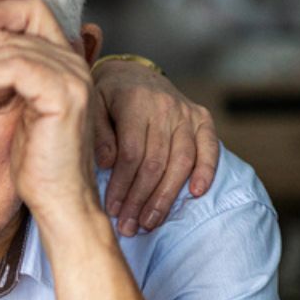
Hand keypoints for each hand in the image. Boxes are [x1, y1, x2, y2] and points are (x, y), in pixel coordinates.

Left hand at [0, 0, 97, 221]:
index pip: (32, 10)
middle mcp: (73, 62)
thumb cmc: (34, 165)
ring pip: (6, 48)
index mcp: (63, 61)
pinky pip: (13, 68)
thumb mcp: (13, 111)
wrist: (58, 202)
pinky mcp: (63, 95)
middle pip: (9, 32)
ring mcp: (71, 77)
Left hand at [89, 60, 218, 236]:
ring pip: (181, 161)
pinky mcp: (201, 117)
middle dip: (141, 200)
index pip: (131, 154)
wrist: (131, 72)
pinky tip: (196, 193)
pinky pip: (209, 147)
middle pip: (156, 162)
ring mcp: (186, 112)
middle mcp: (164, 106)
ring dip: (166, 196)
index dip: (122, 186)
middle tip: (129, 227)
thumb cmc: (105, 95)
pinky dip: (206, 170)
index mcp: (134, 101)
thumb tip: (106, 163)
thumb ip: (97, 133)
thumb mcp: (90, 105)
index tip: (112, 210)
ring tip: (150, 222)